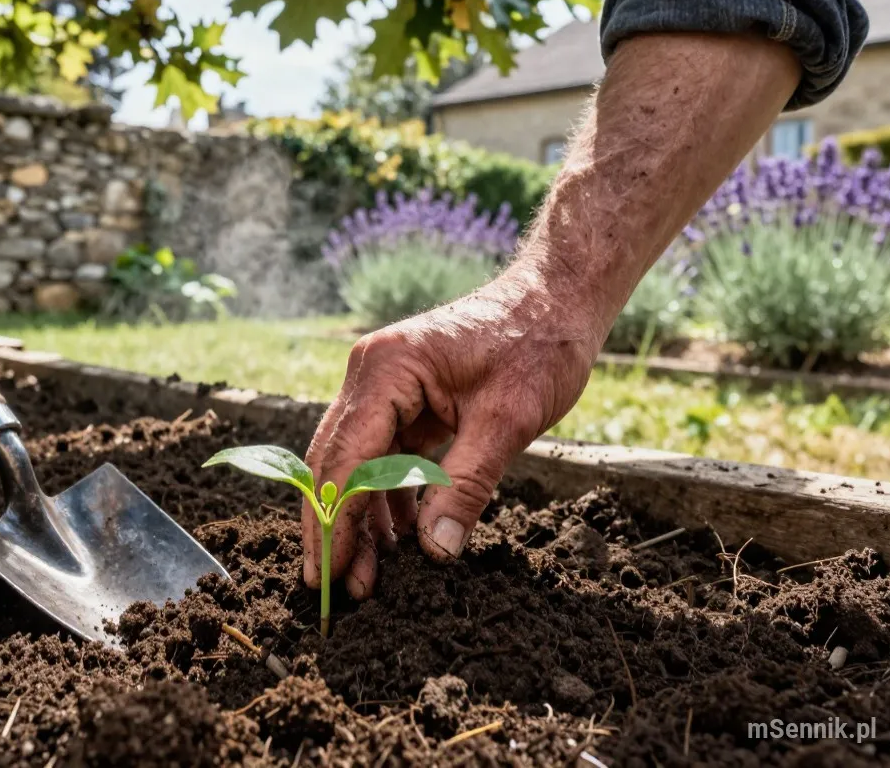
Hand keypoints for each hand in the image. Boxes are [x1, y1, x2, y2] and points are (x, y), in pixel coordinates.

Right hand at [301, 259, 608, 598]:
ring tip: (372, 579)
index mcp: (386, 369)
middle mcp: (372, 373)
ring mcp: (386, 385)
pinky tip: (400, 540)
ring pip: (357, 464)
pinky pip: (384, 455)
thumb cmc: (537, 345)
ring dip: (363, 519)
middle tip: (338, 590)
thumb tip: (436, 552)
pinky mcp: (406, 399)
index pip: (345, 458)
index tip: (330, 575)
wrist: (558, 300)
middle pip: (336, 462)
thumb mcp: (507, 421)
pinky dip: (389, 497)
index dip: (335, 522)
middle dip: (337, 528)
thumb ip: (466, 486)